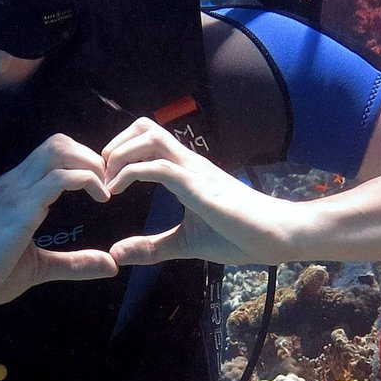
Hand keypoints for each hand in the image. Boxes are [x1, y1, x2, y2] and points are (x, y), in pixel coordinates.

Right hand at [0, 133, 118, 306]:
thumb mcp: (39, 267)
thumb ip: (74, 263)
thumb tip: (110, 266)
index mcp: (14, 190)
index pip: (50, 153)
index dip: (80, 160)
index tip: (100, 184)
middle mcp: (14, 183)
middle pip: (57, 142)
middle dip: (89, 155)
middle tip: (107, 183)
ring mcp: (16, 192)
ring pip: (59, 151)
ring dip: (90, 163)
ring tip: (105, 188)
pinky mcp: (21, 208)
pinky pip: (61, 178)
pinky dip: (88, 180)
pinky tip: (102, 198)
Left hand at [101, 117, 296, 266]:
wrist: (277, 236)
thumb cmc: (239, 235)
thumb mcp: (185, 243)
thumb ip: (151, 246)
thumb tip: (116, 254)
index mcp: (186, 170)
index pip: (148, 137)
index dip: (120, 148)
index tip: (106, 178)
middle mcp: (189, 163)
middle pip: (145, 126)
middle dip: (115, 144)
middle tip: (102, 175)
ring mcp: (195, 171)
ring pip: (149, 138)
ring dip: (119, 155)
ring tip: (108, 182)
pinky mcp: (199, 187)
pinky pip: (160, 167)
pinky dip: (131, 173)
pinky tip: (117, 191)